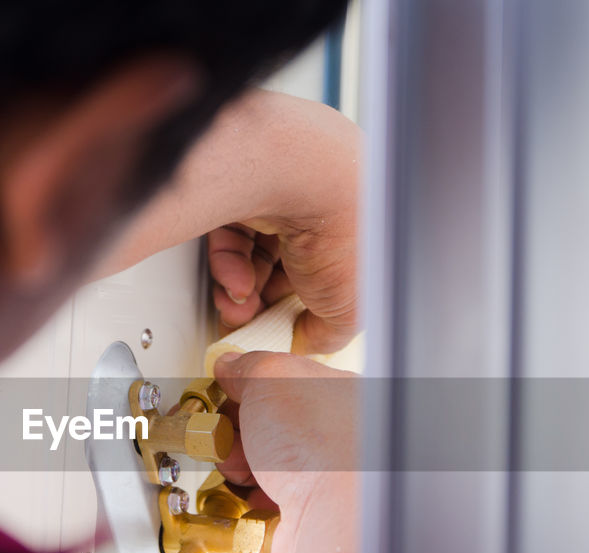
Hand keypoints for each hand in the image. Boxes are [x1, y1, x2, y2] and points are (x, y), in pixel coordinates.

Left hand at [204, 94, 359, 353]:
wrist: (306, 174)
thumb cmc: (344, 225)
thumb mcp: (350, 307)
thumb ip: (330, 331)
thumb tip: (309, 342)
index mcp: (360, 224)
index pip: (329, 276)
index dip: (305, 307)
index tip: (286, 328)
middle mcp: (326, 200)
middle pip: (289, 265)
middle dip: (266, 302)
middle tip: (254, 322)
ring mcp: (286, 188)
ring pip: (257, 252)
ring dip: (242, 290)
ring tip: (238, 308)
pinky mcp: (245, 184)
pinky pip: (233, 233)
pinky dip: (227, 265)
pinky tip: (232, 285)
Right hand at [211, 350, 357, 552]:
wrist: (332, 521)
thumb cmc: (323, 448)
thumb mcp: (271, 377)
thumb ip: (248, 366)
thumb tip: (230, 367)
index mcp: (344, 395)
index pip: (288, 383)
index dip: (251, 387)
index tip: (225, 392)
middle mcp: (340, 439)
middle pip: (273, 426)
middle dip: (239, 430)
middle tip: (222, 432)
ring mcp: (325, 482)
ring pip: (267, 467)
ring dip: (240, 468)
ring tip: (234, 468)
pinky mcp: (307, 518)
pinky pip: (264, 503)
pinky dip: (246, 501)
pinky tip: (243, 495)